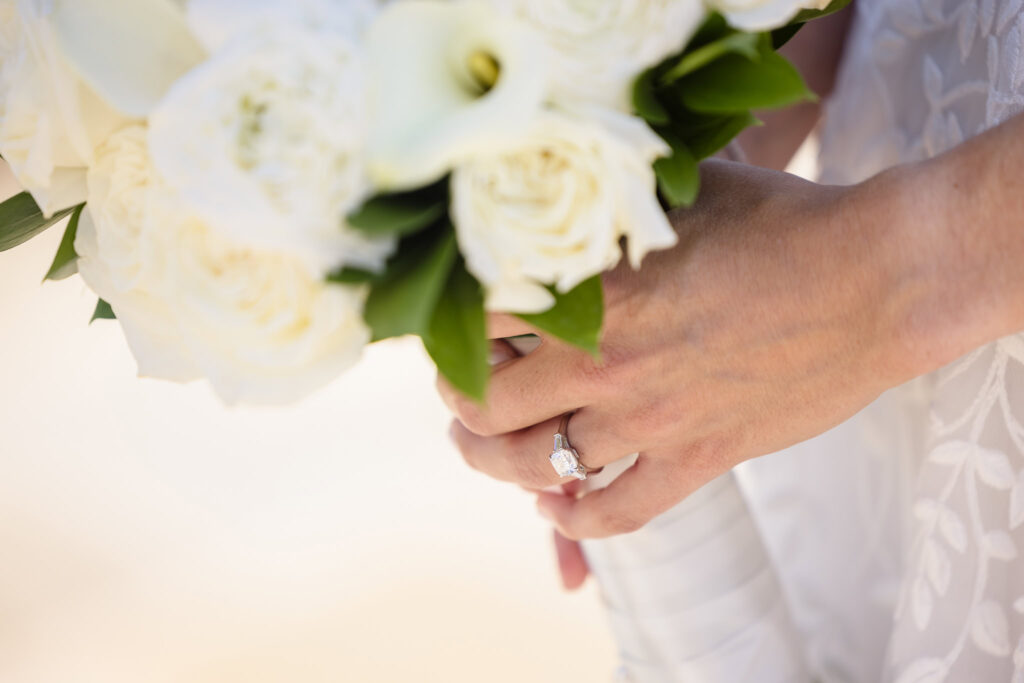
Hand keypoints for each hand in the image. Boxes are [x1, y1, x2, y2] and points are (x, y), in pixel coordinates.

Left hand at [442, 159, 933, 539]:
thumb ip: (612, 212)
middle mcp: (608, 364)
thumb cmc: (783, 221)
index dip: (451, 328)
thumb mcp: (682, 196)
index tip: (454, 329)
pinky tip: (555, 512)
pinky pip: (617, 515)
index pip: (479, 322)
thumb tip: (567, 206)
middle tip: (457, 397)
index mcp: (595, 293)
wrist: (877, 278)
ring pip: (537, 467)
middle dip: (458, 405)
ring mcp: (652, 420)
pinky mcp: (699, 459)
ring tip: (483, 453)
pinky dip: (575, 524)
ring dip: (496, 465)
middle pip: (489, 407)